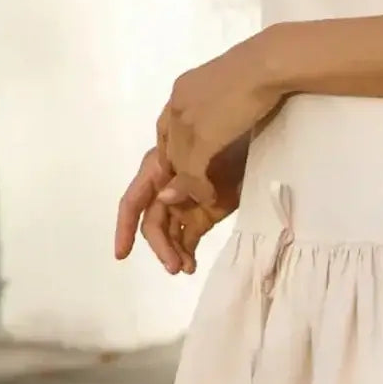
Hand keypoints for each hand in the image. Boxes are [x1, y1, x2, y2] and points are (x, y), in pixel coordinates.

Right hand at [114, 133, 249, 275]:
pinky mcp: (210, 207)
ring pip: (171, 230)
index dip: (125, 226)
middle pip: (154, 220)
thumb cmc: (227, 122)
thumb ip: (186, 172)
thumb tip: (165, 198)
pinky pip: (191, 232)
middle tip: (173, 267)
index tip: (122, 254)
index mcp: (161, 164)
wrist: (260, 115)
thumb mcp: (206, 141)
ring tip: (185, 268)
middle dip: (160, 245)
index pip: (134, 199)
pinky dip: (188, 248)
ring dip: (174, 251)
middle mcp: (170, 184)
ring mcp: (190, 196)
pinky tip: (192, 265)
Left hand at [159, 35, 280, 207]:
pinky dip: (198, 188)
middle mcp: (177, 104)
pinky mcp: (201, 139)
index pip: (165, 126)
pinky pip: (191, 172)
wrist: (266, 65)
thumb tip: (227, 115)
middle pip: (167, 146)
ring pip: (177, 162)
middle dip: (175, 170)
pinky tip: (209, 195)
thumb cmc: (259, 66)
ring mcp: (186, 121)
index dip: (172, 148)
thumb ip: (219, 101)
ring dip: (188, 184)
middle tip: (190, 186)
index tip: (183, 163)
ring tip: (203, 195)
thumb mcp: (230, 84)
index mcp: (182, 88)